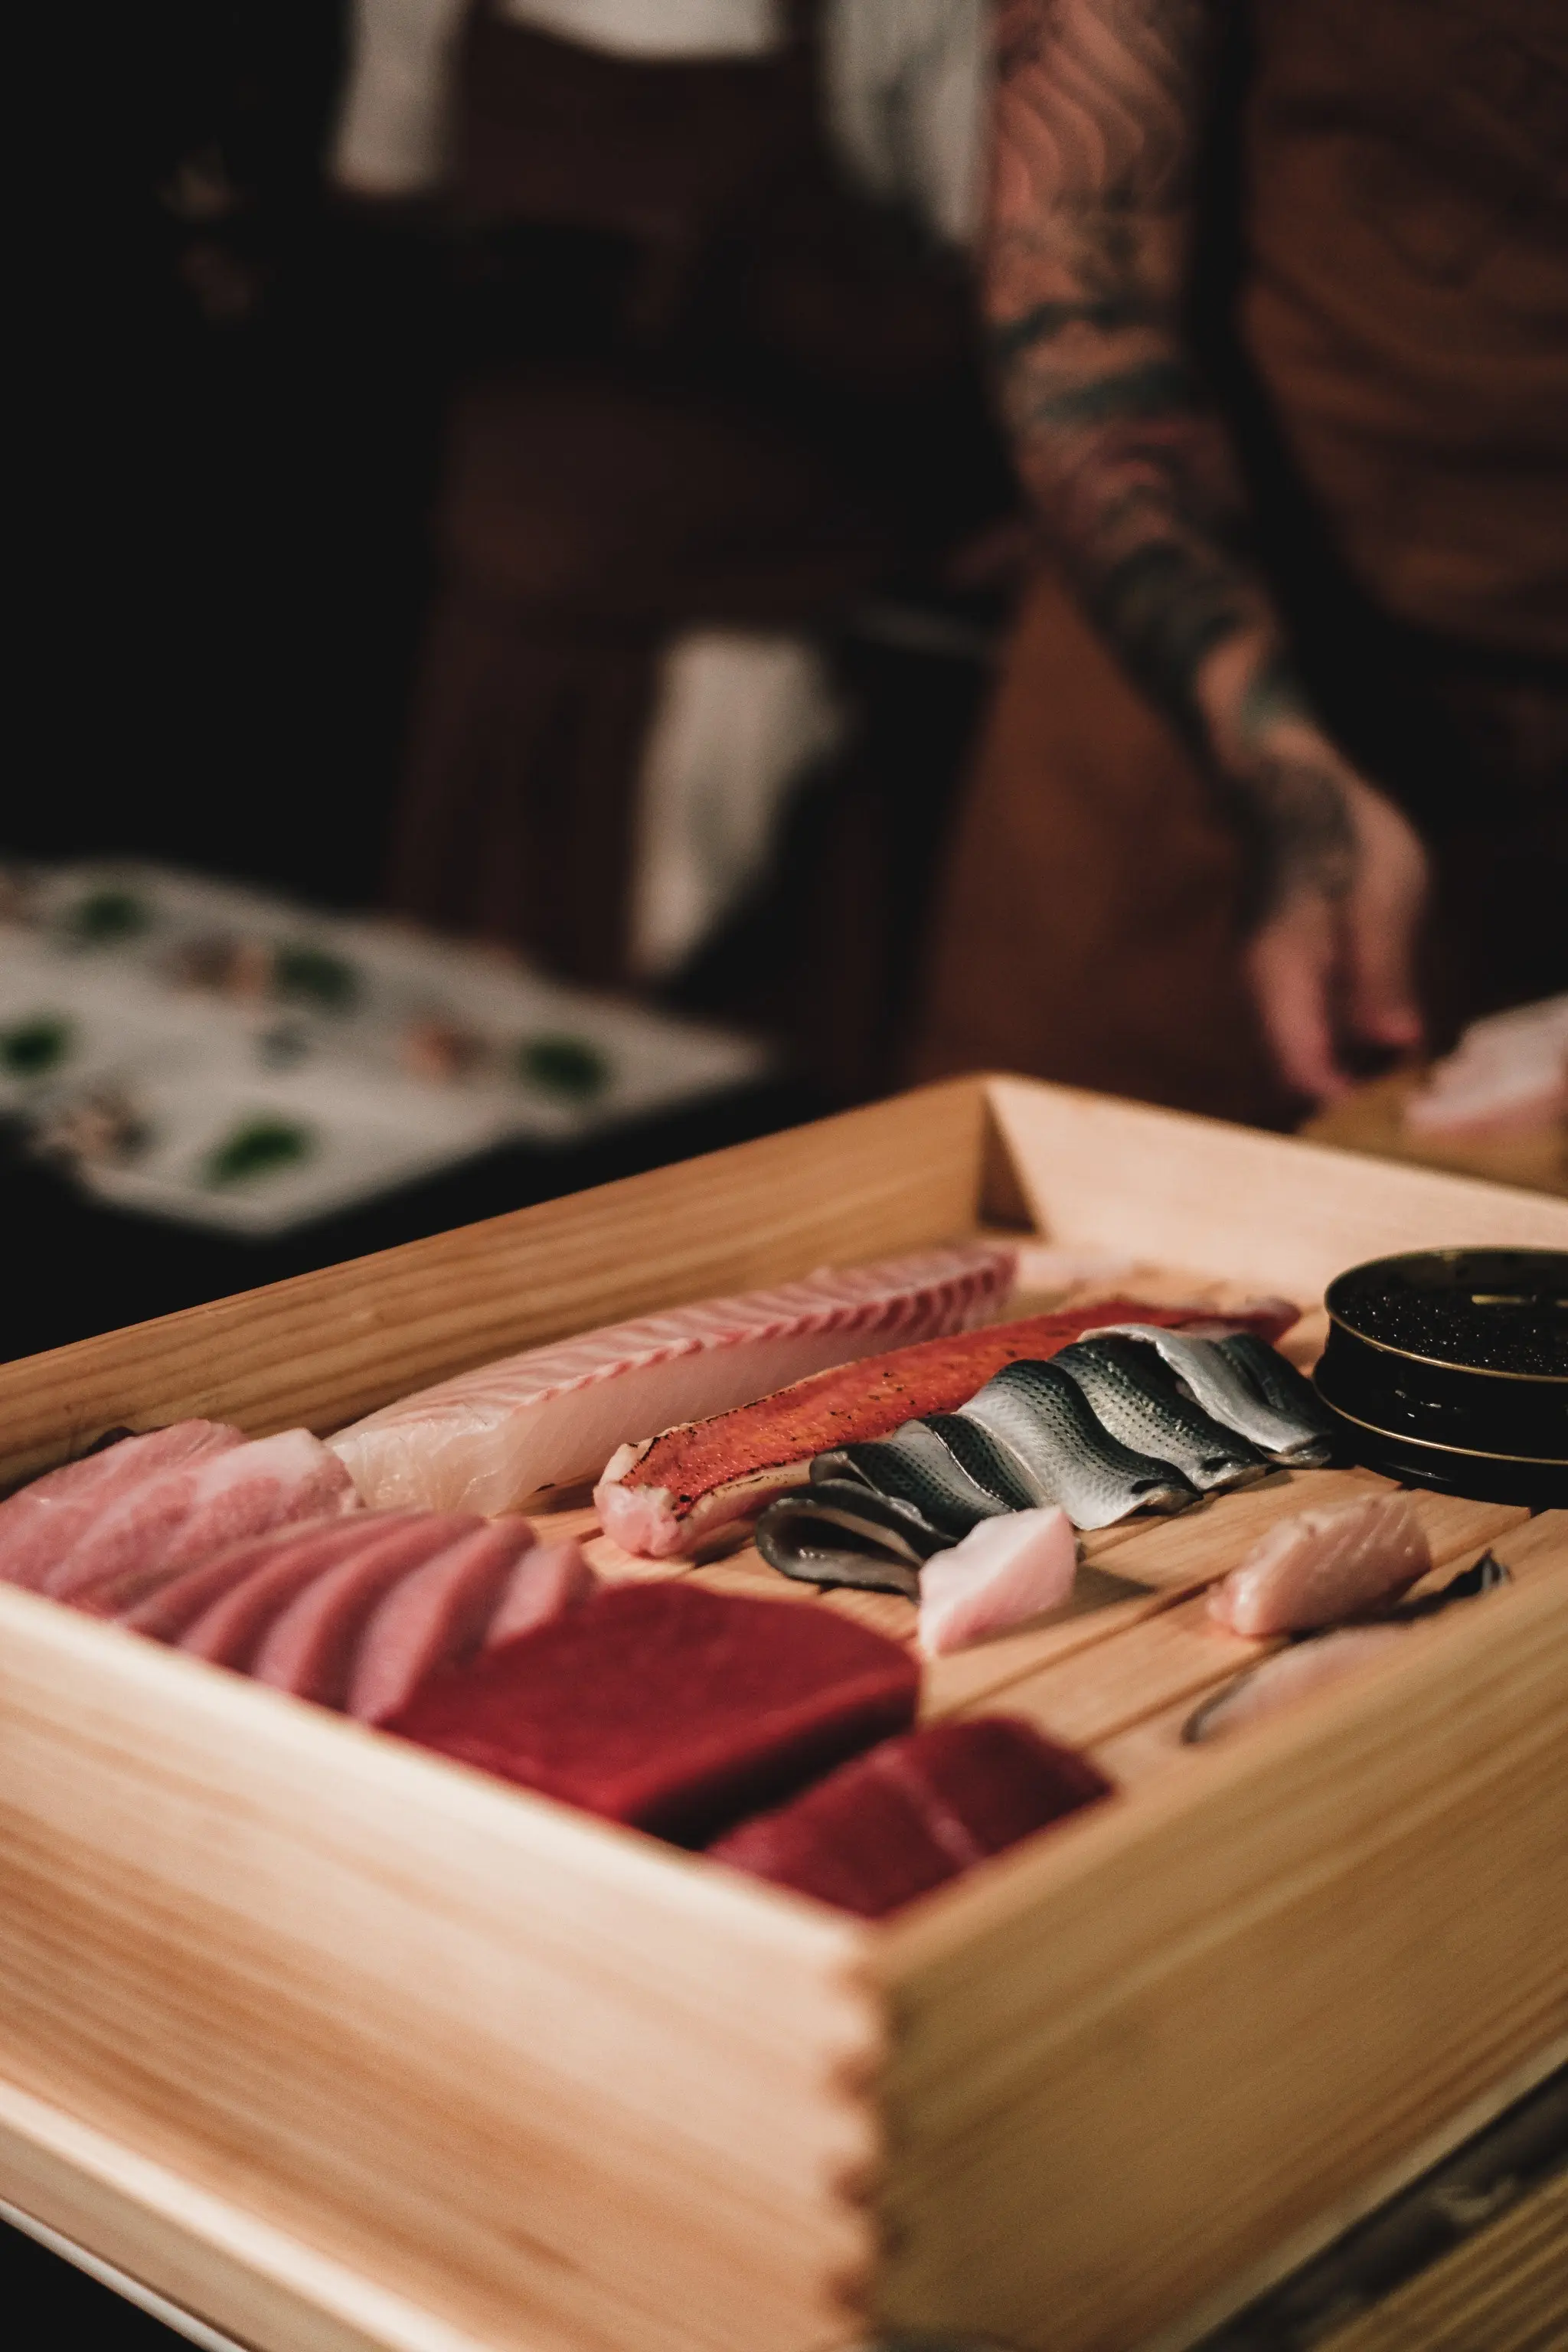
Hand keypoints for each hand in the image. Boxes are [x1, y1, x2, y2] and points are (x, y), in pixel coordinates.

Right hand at [1243, 768, 1429, 1104]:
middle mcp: (1259, 989)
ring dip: (1346, 1065)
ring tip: (1397, 1056)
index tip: (1386, 1107)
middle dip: (1346, 1089)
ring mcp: (1265, 984)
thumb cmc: (1341, 835)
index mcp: (1280, 974)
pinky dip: (1340, 1039)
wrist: (1293, 791)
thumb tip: (1394, 1042)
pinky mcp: (1279, 977)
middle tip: (1401, 1086)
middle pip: (1293, 1071)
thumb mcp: (1381, 898)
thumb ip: (1382, 974)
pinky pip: (1304, 1027)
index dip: (1342, 1099)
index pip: (1299, 1067)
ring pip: (1298, 1051)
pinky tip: (1378, 1026)